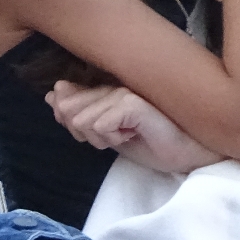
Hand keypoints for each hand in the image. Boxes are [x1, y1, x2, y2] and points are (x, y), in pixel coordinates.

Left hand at [46, 82, 220, 173]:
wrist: (188, 154)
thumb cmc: (152, 144)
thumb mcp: (107, 136)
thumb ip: (80, 117)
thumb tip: (52, 97)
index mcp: (107, 90)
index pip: (67, 102)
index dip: (71, 123)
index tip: (98, 135)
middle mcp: (114, 85)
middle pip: (71, 113)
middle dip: (87, 136)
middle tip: (116, 138)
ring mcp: (125, 91)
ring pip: (84, 121)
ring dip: (102, 138)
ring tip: (127, 136)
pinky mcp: (134, 103)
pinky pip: (101, 124)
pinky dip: (112, 137)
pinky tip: (133, 134)